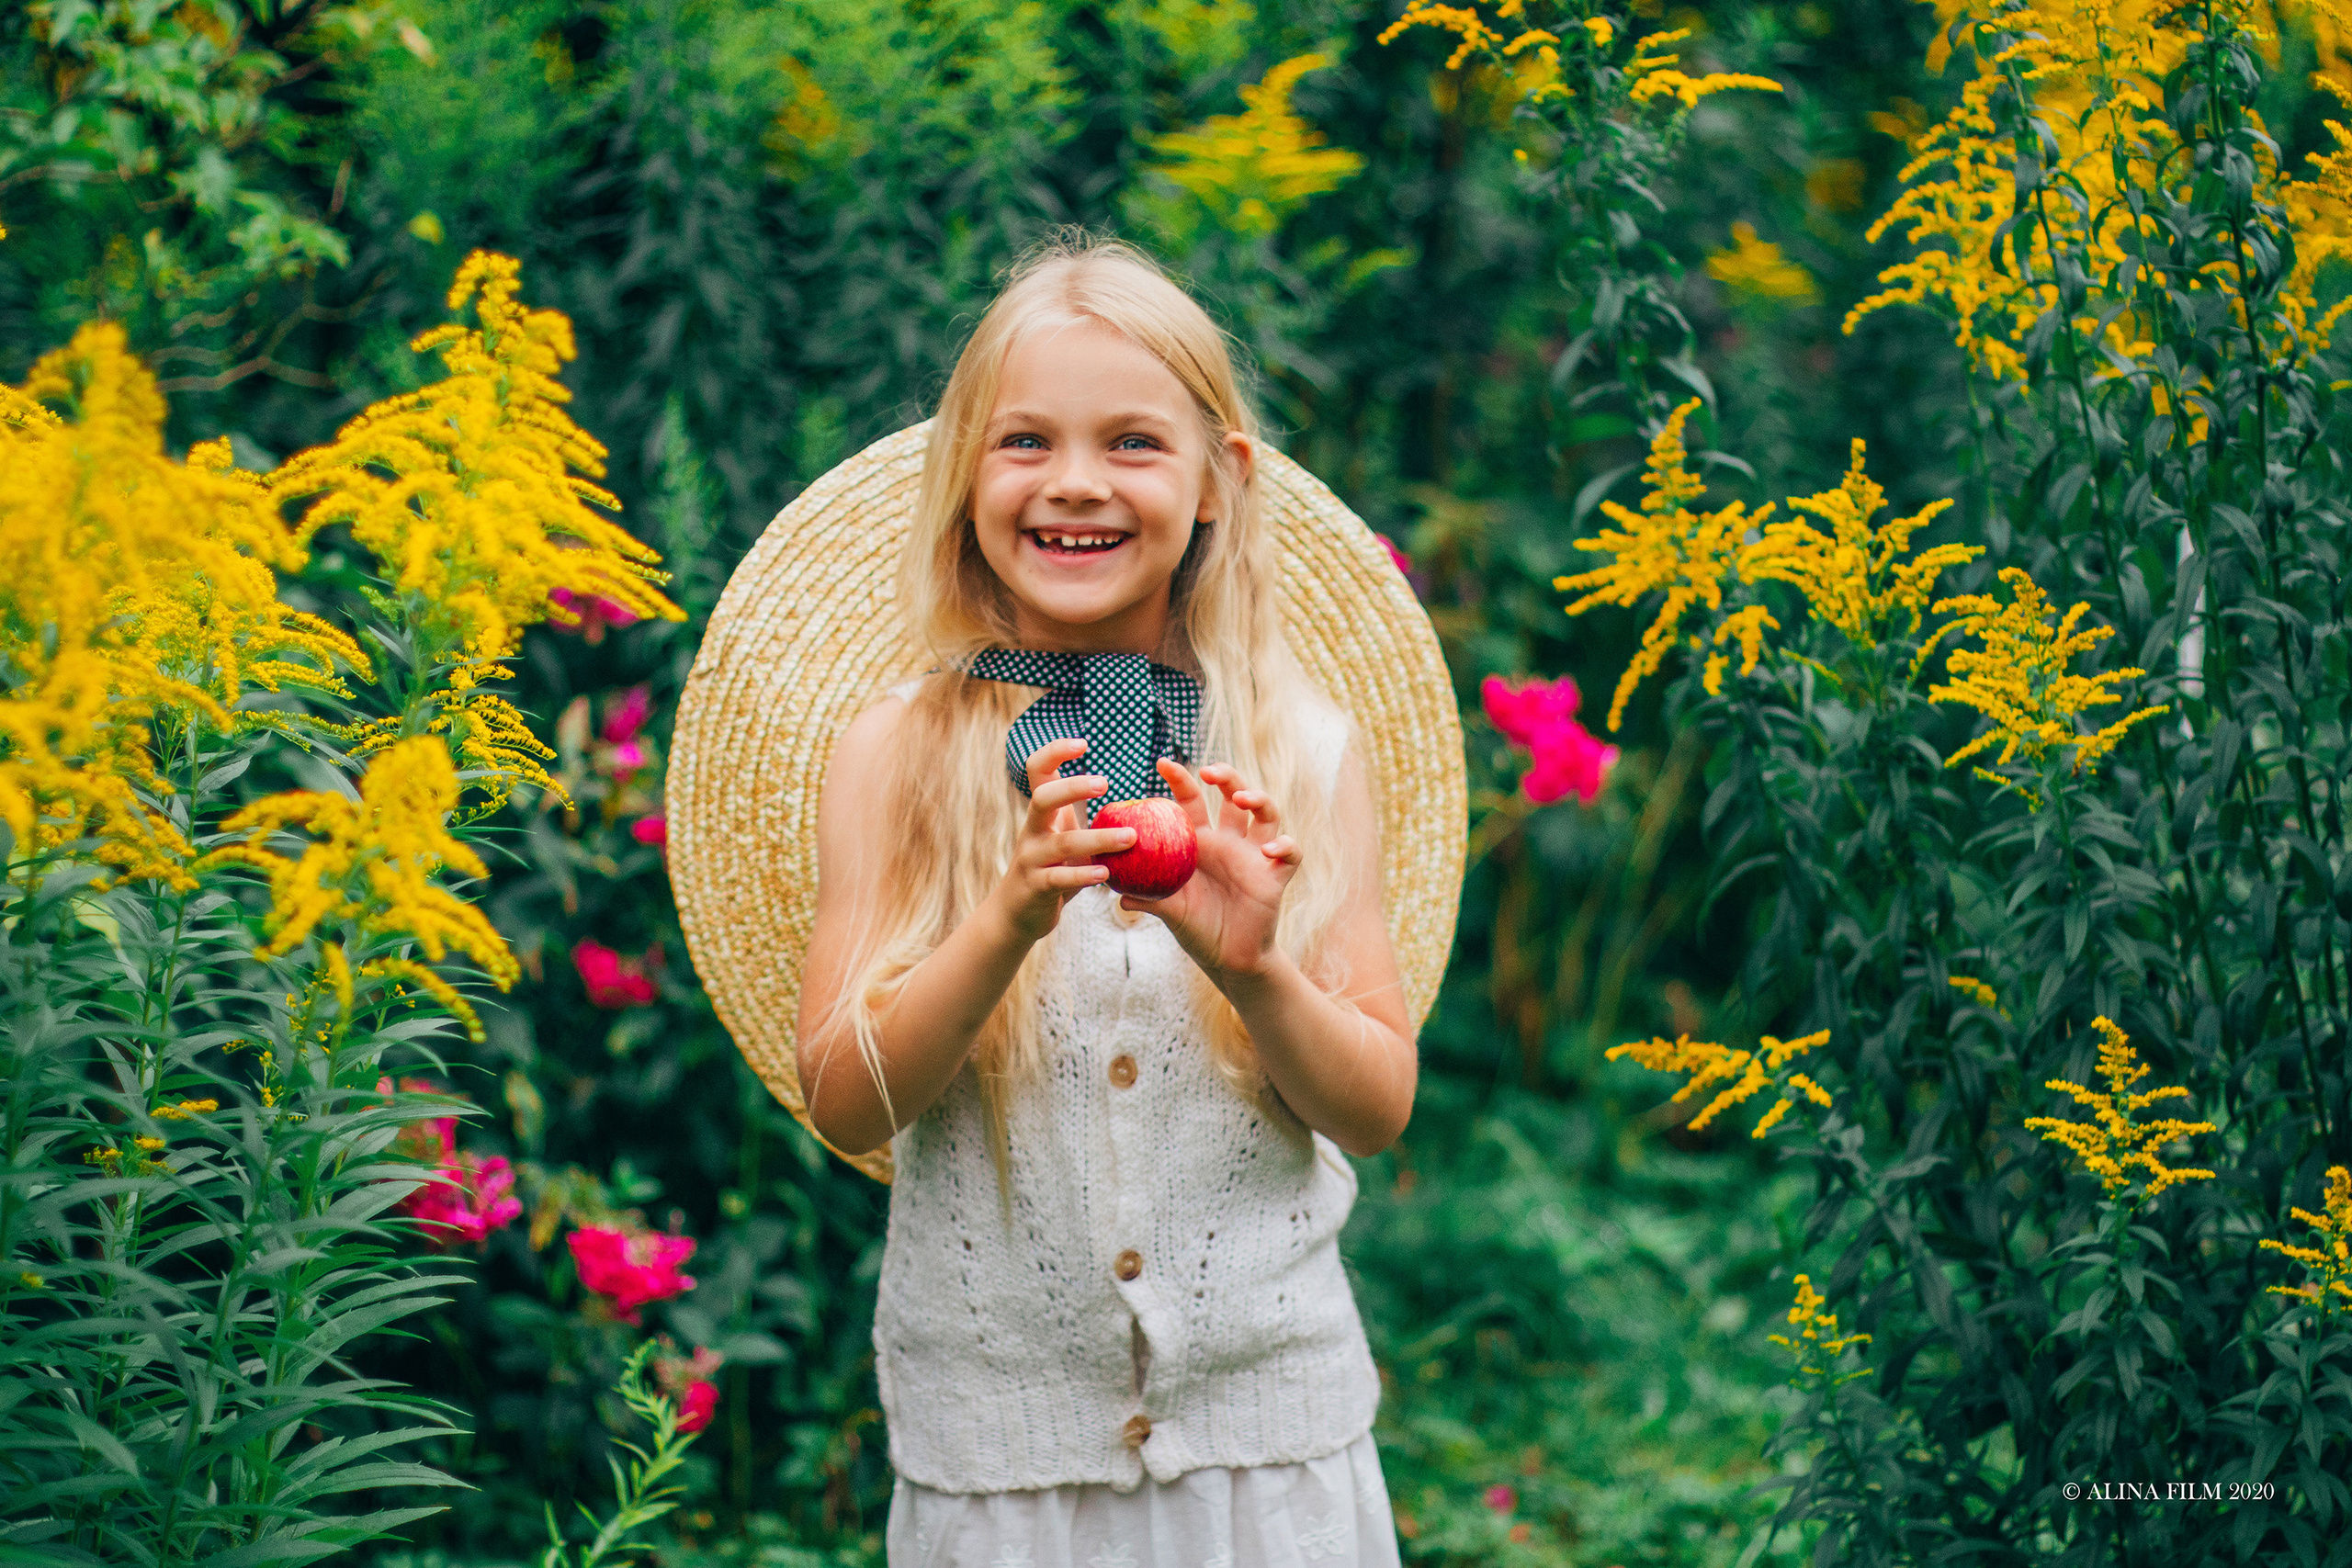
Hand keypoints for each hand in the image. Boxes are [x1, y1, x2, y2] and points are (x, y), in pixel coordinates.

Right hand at [989, 737, 1135, 945]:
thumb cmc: (1052, 870)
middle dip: (1073, 787)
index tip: (1082, 744)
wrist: (1016, 914)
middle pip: (1044, 798)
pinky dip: (1083, 876)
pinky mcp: (1036, 887)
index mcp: (1041, 814)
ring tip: (1131, 838)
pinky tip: (1106, 875)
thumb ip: (1082, 820)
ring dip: (1100, 839)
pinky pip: (1060, 879)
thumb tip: (1129, 802)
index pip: (1038, 770)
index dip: (1055, 752)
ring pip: (1063, 843)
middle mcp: (1032, 831)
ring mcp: (1031, 859)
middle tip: (1105, 784)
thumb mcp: (1064, 839)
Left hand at [1122, 759, 1298, 984]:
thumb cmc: (1197, 928)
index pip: (1193, 800)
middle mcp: (1230, 841)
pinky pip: (1290, 853)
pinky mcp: (1276, 875)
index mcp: (1201, 842)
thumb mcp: (1170, 912)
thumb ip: (1148, 899)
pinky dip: (1284, 846)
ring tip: (1241, 800)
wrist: (1229, 959)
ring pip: (1266, 813)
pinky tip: (1269, 849)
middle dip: (1225, 776)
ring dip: (1258, 799)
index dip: (1181, 779)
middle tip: (1209, 772)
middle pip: (1234, 794)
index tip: (1163, 763)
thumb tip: (1117, 892)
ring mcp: (1254, 855)